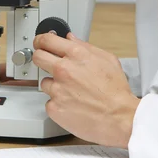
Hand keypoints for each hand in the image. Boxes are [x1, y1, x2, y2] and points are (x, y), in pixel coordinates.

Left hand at [32, 32, 139, 148]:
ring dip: (54, 85)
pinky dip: (58, 103)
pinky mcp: (54, 108)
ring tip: (72, 91)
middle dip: (41, 58)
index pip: (46, 40)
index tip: (39, 42)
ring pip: (44, 82)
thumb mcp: (107, 59)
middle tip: (47, 63)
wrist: (120, 117)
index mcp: (76, 55)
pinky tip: (72, 104)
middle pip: (38, 57)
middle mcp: (63, 70)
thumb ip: (85, 46)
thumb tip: (70, 39)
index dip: (40, 40)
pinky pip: (49, 102)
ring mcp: (57, 90)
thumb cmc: (116, 91)